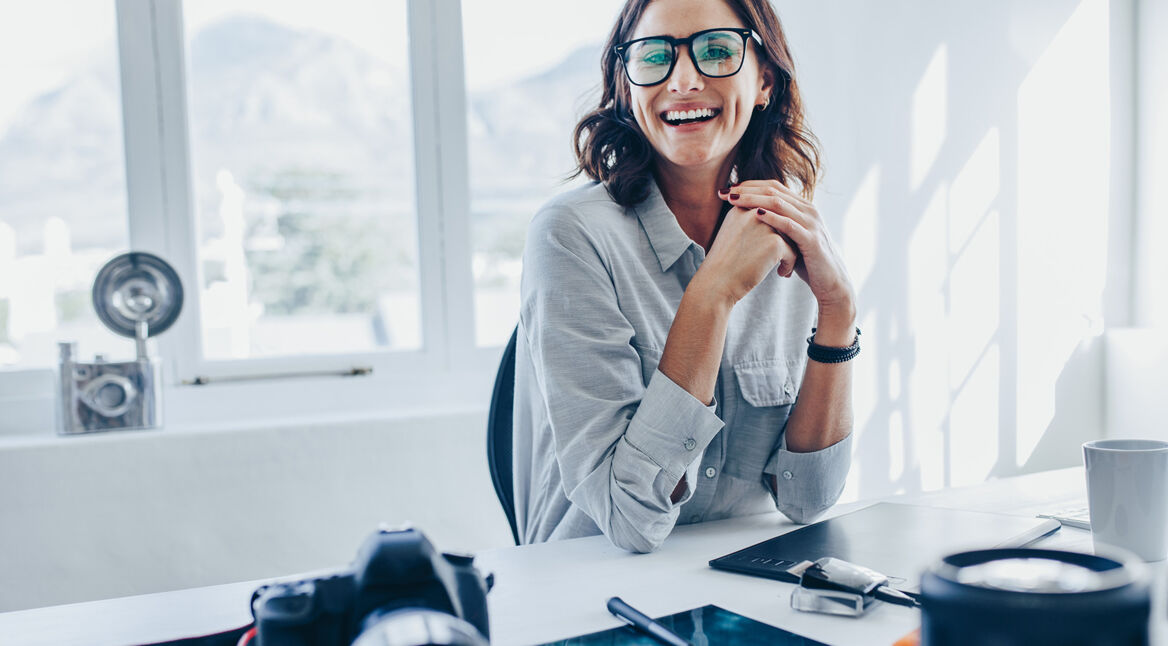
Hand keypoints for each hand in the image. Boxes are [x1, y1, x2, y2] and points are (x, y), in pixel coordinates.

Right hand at [697, 203, 798, 305]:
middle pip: (782, 221)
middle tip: (783, 256)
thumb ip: (750, 219)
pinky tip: (781, 274)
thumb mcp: (732, 231)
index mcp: (742, 206)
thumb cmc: (724, 262)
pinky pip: (793, 251)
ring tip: (783, 266)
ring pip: (791, 235)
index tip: (770, 246)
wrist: (716, 283)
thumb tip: (776, 217)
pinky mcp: (775, 242)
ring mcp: (765, 225)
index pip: (769, 210)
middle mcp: (754, 211)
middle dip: (786, 239)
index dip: (775, 229)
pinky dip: (789, 264)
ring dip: (790, 251)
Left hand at [720, 180, 855, 320]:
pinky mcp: (812, 240)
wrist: (830, 283)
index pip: (773, 186)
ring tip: (733, 200)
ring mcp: (811, 223)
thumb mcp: (790, 238)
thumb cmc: (807, 262)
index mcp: (802, 207)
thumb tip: (749, 218)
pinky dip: (771, 218)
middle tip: (725, 192)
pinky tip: (755, 214)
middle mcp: (808, 210)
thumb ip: (776, 226)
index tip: (727, 189)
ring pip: (779, 203)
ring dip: (753, 199)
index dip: (749, 185)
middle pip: (774, 190)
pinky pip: (789, 224)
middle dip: (747, 189)